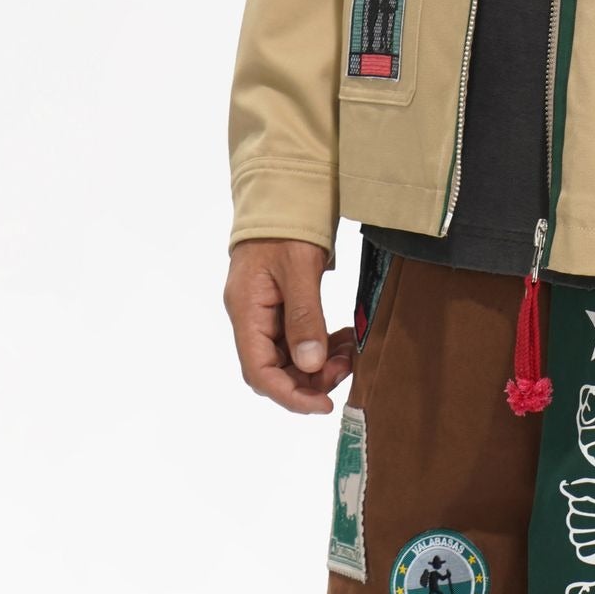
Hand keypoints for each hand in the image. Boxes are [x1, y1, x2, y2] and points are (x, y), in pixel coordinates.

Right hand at [224, 238, 355, 413]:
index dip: (289, 395)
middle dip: (309, 378)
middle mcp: (250, 317)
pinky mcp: (279, 304)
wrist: (283, 190)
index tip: (322, 404)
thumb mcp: (298, 267)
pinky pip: (296, 337)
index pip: (259, 372)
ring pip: (288, 356)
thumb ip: (304, 316)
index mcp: (246, 310)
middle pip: (273, 369)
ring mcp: (264, 311)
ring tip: (348, 353)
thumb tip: (310, 364)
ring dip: (317, 362)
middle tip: (345, 367)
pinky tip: (340, 338)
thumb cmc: (286, 224)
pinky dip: (318, 344)